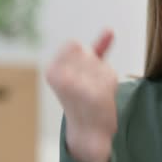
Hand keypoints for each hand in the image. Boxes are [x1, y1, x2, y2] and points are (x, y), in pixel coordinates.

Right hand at [46, 29, 117, 161]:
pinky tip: (104, 83)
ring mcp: (78, 86)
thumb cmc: (83, 97)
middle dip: (94, 65)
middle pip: (89, 53)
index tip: (79, 73)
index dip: (82, 56)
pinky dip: (110, 80)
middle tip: (89, 84)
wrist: (89, 133)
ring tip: (95, 92)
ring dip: (104, 76)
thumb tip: (110, 29)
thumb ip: (97, 49)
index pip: (74, 45)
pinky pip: (111, 75)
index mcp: (51, 71)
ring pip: (102, 65)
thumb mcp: (81, 70)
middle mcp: (61, 77)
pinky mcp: (96, 95)